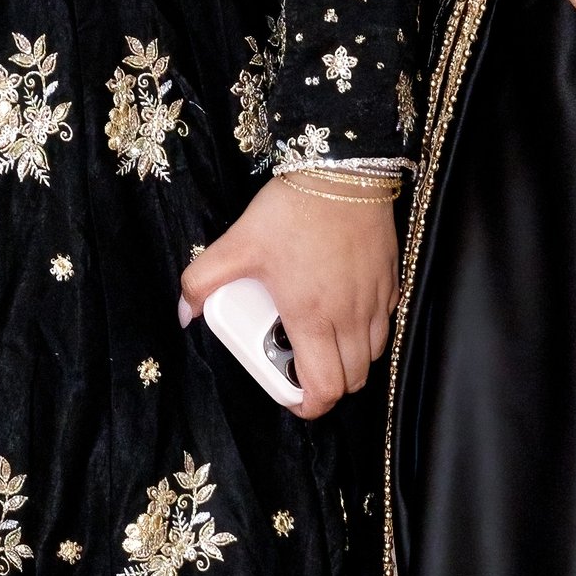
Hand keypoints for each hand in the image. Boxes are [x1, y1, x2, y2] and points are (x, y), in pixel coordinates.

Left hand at [179, 180, 399, 419]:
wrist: (342, 171)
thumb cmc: (292, 210)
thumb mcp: (237, 244)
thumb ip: (202, 281)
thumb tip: (185, 314)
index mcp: (312, 317)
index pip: (324, 388)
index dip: (308, 405)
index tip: (291, 396)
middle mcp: (350, 317)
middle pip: (353, 381)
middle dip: (327, 386)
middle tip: (300, 368)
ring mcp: (375, 300)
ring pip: (373, 355)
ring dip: (350, 361)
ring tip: (321, 339)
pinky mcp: (390, 281)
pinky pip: (386, 323)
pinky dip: (367, 331)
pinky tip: (343, 309)